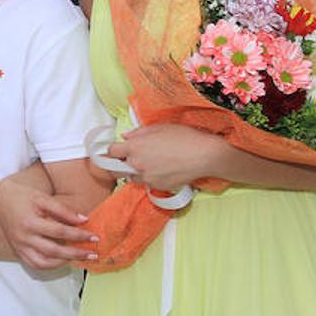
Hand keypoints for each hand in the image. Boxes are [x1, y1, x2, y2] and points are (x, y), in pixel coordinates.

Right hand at [0, 178, 96, 269]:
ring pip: (44, 262)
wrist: (2, 200)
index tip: (93, 236)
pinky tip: (63, 260)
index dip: (78, 235)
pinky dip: (50, 265)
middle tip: (92, 252)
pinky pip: (35, 264)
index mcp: (30, 222)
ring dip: (64, 262)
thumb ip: (63, 210)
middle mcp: (24, 237)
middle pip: (54, 250)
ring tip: (79, 257)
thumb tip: (83, 220)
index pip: (59, 232)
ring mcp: (20, 247)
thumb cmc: (24, 196)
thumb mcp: (43, 198)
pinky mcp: (19, 251)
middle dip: (76, 253)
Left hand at [107, 124, 226, 192]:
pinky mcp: (157, 187)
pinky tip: (164, 169)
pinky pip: (147, 183)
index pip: (111, 151)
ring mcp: (146, 178)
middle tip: (130, 158)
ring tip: (153, 163)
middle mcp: (137, 164)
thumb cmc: (184, 138)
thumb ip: (138, 133)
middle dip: (120, 164)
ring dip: (136, 171)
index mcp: (135, 147)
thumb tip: (126, 136)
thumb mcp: (159, 127)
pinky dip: (151, 177)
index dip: (114, 150)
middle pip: (116, 169)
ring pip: (132, 177)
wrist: (203, 155)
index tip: (118, 149)